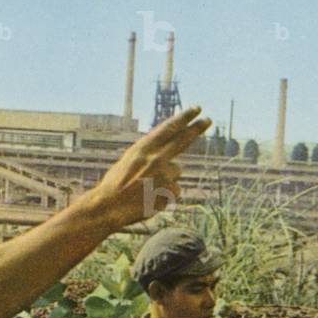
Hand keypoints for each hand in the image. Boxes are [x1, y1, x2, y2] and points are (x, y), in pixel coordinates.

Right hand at [82, 107, 210, 228]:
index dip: (184, 118)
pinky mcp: (170, 191)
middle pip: (182, 140)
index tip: (196, 109)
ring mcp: (164, 175)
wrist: (108, 207)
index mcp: (143, 148)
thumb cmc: (115, 185)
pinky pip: (175, 190)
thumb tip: (172, 157)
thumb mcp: (129, 161)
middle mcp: (156, 158)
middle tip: (209, 119)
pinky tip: (150, 199)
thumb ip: (149, 155)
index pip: (168, 129)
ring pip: (176, 171)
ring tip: (147, 188)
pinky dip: (166, 195)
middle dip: (196, 128)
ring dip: (167, 179)